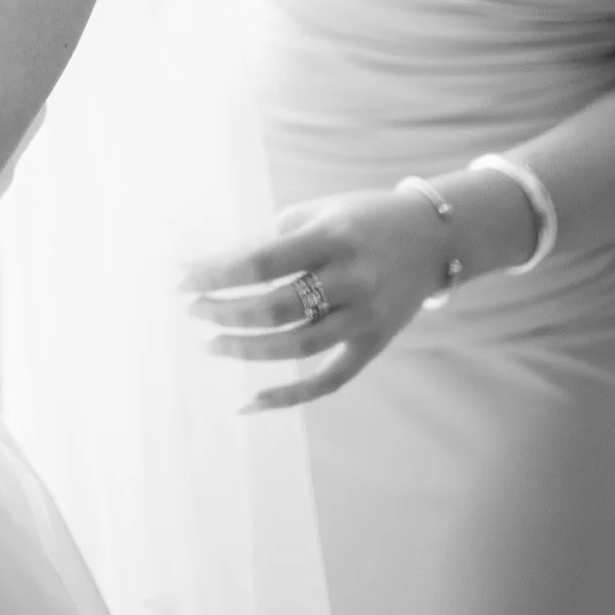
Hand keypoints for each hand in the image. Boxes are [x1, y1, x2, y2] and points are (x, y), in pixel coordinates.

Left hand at [181, 187, 452, 409]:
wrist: (434, 237)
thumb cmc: (361, 218)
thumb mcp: (317, 212)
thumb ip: (271, 239)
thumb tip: (213, 267)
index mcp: (331, 236)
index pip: (259, 262)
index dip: (214, 274)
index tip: (179, 279)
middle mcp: (352, 279)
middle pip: (275, 307)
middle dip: (224, 311)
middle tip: (191, 310)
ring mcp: (366, 317)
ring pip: (296, 347)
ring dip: (246, 350)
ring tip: (210, 344)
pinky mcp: (375, 344)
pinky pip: (329, 380)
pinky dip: (290, 396)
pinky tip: (251, 401)